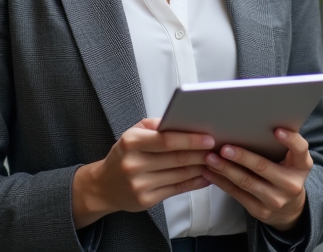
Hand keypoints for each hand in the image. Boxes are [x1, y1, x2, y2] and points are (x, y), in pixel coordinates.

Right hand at [72, 118, 214, 228]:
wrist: (104, 185)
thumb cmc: (123, 155)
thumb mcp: (132, 134)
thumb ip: (155, 126)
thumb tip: (182, 121)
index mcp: (131, 143)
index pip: (166, 140)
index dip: (189, 139)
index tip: (208, 138)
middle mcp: (134, 164)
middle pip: (176, 158)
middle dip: (201, 153)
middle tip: (218, 148)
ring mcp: (140, 184)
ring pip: (179, 174)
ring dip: (201, 167)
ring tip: (215, 160)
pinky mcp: (146, 200)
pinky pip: (177, 189)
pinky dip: (194, 183)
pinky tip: (206, 176)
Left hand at [202, 128, 311, 231]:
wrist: (290, 209)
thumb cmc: (286, 173)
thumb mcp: (294, 160)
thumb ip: (283, 145)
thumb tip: (253, 122)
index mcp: (302, 166)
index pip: (300, 150)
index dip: (290, 140)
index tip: (277, 130)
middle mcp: (291, 184)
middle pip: (264, 167)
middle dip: (242, 157)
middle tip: (224, 148)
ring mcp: (276, 200)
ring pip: (246, 182)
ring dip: (225, 169)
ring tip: (210, 158)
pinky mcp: (260, 211)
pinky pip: (237, 194)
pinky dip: (221, 182)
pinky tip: (210, 172)